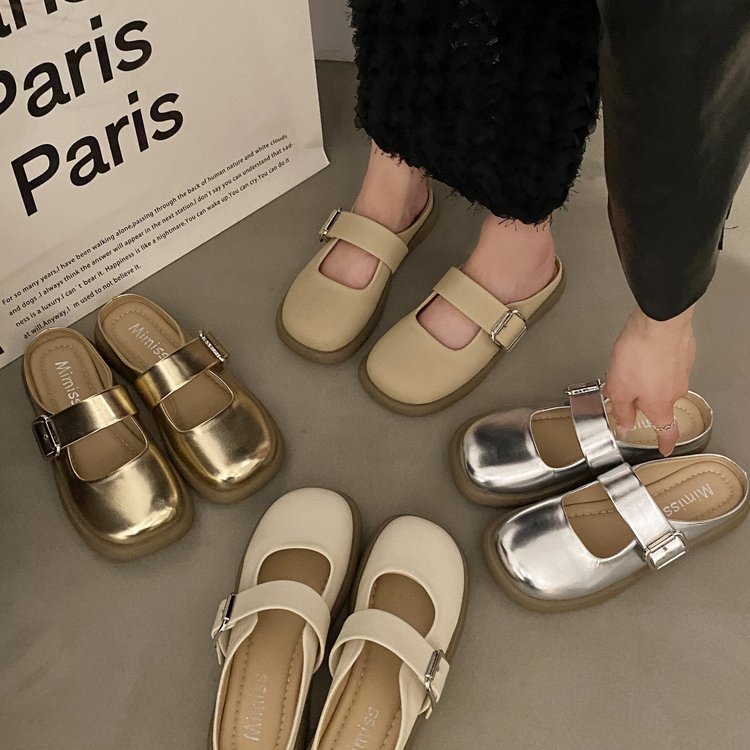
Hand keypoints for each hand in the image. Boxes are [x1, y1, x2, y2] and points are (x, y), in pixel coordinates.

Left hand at [605, 305, 695, 455]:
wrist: (659, 322)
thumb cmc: (640, 354)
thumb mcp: (619, 389)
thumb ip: (622, 411)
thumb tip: (625, 425)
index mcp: (661, 406)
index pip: (667, 433)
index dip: (665, 443)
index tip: (664, 448)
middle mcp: (676, 392)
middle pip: (659, 404)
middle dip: (641, 399)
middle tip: (623, 390)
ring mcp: (682, 372)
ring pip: (661, 382)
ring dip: (645, 378)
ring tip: (627, 367)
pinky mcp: (683, 354)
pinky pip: (665, 365)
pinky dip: (653, 363)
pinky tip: (639, 354)